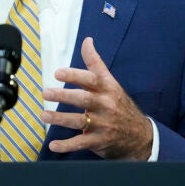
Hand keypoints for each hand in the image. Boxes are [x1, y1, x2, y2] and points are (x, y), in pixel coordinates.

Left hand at [41, 37, 152, 159]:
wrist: (141, 135)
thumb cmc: (119, 104)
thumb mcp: (110, 82)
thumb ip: (95, 62)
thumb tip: (87, 40)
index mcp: (107, 88)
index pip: (91, 79)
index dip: (74, 75)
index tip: (58, 73)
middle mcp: (105, 105)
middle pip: (83, 99)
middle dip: (63, 96)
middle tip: (46, 92)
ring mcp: (102, 124)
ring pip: (78, 121)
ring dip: (59, 119)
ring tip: (43, 115)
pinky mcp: (98, 141)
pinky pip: (80, 143)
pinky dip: (66, 145)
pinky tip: (53, 145)